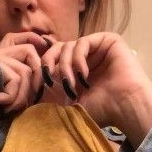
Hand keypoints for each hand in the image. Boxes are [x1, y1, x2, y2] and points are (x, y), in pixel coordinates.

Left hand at [0, 30, 151, 129]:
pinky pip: (82, 42)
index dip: (45, 68)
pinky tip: (83, 76)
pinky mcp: (107, 40)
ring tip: (73, 85)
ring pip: (68, 46)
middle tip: (52, 82)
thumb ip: (52, 95)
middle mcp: (87, 56)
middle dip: (51, 65)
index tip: (44, 84)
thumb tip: (25, 98)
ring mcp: (97, 47)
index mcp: (77, 68)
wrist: (126, 108)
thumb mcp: (70, 103)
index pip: (53, 58)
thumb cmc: (102, 110)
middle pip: (57, 49)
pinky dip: (78, 59)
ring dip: (66, 67)